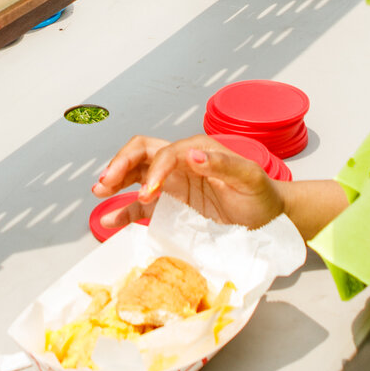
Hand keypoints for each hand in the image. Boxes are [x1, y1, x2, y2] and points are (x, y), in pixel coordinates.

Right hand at [91, 134, 285, 233]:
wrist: (270, 220)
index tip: (150, 194)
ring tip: (99, 192)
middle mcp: (182, 162)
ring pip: (136, 173)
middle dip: (120, 164)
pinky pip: (141, 203)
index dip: (153, 172)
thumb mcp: (249, 179)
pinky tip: (109, 219)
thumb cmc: (262, 198)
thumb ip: (222, 165)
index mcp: (198, 151)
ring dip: (116, 179)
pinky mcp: (171, 204)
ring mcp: (174, 183)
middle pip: (141, 153)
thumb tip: (192, 155)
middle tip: (106, 182)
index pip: (164, 154)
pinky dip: (124, 209)